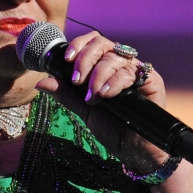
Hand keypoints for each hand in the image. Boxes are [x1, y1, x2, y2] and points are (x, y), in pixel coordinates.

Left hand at [35, 31, 167, 171]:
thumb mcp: (84, 110)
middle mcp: (120, 65)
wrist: (135, 150)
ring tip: (92, 97)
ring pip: (115, 57)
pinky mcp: (152, 80)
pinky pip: (131, 72)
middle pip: (103, 43)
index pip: (92, 42)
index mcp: (104, 66)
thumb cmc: (112, 128)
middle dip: (85, 59)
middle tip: (77, 80)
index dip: (79, 45)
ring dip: (98, 75)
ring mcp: (136, 71)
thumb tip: (41, 82)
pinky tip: (105, 95)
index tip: (67, 60)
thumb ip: (66, 94)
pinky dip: (114, 82)